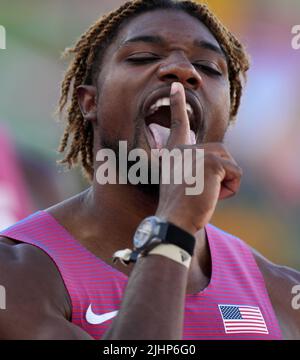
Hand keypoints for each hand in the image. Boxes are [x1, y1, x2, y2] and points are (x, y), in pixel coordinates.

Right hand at [155, 82, 241, 234]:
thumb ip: (191, 166)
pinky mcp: (212, 162)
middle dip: (220, 173)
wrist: (173, 220)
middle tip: (201, 192)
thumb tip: (213, 162)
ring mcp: (198, 153)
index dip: (177, 104)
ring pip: (229, 162)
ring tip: (205, 194)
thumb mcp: (180, 182)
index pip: (177, 124)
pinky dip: (230, 188)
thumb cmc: (177, 207)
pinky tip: (212, 196)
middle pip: (220, 151)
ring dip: (224, 182)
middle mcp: (184, 149)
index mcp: (174, 152)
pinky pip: (235, 173)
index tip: (177, 86)